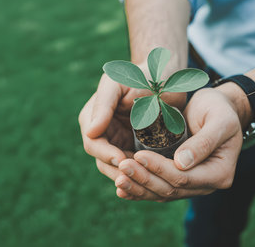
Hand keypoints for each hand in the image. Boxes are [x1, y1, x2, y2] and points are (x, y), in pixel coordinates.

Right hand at [79, 66, 185, 182]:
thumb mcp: (117, 84)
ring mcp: (120, 142)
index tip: (122, 160)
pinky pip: (136, 167)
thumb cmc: (139, 75)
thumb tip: (89, 132)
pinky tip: (152, 179)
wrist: (165, 77)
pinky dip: (141, 174)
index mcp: (93, 119)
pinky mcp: (137, 148)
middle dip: (117, 170)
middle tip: (135, 176)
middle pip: (104, 161)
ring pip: (119, 169)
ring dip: (130, 176)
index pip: (93, 144)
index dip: (105, 154)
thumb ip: (103, 105)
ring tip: (144, 179)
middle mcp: (103, 133)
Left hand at [114, 88, 243, 200]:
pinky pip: (158, 189)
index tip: (139, 155)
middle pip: (171, 189)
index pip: (184, 178)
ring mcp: (192, 185)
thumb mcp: (219, 121)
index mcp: (219, 173)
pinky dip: (140, 189)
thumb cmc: (220, 110)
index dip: (160, 169)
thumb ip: (204, 142)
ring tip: (118, 179)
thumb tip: (181, 163)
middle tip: (122, 166)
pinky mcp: (178, 179)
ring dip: (138, 187)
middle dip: (144, 179)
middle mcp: (206, 185)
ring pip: (162, 193)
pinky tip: (121, 188)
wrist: (218, 109)